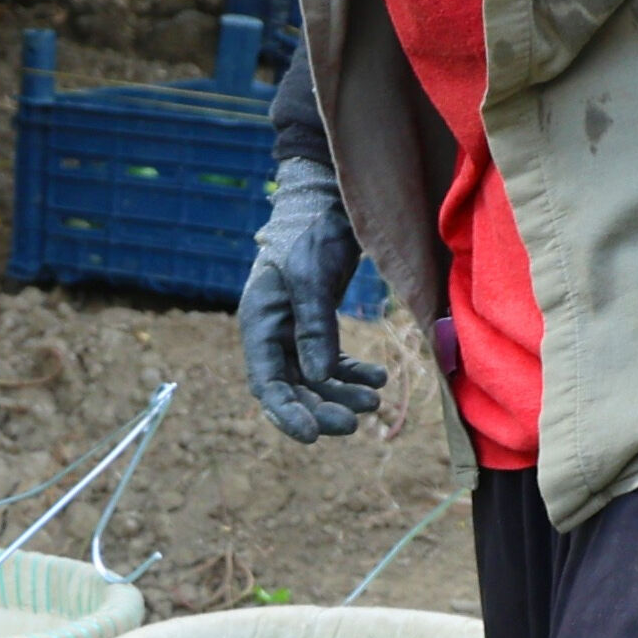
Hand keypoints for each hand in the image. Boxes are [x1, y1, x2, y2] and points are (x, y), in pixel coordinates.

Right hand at [241, 152, 392, 441]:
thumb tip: (317, 378)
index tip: (312, 436)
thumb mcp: (311, 277)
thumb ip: (314, 327)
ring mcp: (294, 330)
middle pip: (291, 387)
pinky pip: (331, 362)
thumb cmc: (312, 232)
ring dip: (341, 394)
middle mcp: (272, 332)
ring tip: (374, 403)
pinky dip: (352, 374)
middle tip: (355, 422)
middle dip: (321, 408)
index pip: (266, 382)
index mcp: (259, 322)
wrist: (329, 200)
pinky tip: (378, 380)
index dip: (286, 413)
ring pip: (314, 380)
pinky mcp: (317, 324)